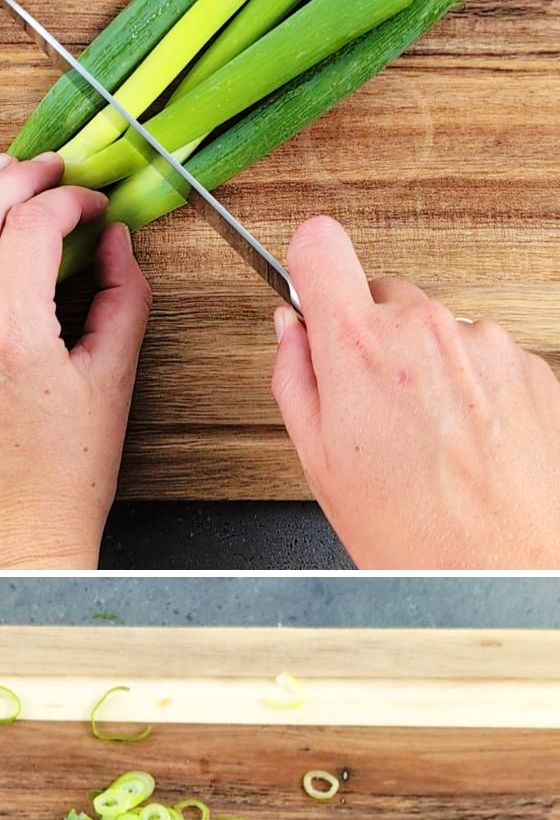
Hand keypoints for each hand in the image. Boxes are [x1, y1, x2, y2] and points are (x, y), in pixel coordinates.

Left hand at [0, 153, 150, 568]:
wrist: (11, 548)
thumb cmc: (65, 485)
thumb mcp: (112, 386)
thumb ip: (122, 300)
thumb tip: (117, 244)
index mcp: (12, 344)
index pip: (33, 230)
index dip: (67, 202)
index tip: (91, 205)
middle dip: (17, 181)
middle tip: (48, 170)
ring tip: (5, 183)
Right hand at [271, 216, 559, 569]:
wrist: (502, 573)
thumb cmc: (417, 537)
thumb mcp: (321, 466)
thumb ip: (296, 381)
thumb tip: (290, 332)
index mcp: (361, 349)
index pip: (319, 246)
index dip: (310, 269)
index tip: (312, 293)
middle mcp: (426, 330)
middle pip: (381, 296)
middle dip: (371, 343)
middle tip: (374, 415)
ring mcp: (484, 344)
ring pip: (435, 332)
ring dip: (426, 372)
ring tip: (428, 443)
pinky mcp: (527, 364)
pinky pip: (481, 358)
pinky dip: (471, 392)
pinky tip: (466, 446)